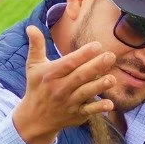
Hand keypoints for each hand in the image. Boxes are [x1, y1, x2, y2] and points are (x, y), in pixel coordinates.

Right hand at [11, 26, 117, 143]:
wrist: (35, 117)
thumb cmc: (37, 86)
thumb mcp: (33, 66)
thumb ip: (36, 46)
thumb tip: (31, 26)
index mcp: (51, 74)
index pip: (68, 63)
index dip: (83, 54)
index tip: (97, 45)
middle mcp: (60, 88)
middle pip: (80, 76)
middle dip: (96, 66)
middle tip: (111, 56)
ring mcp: (69, 102)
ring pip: (85, 92)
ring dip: (99, 86)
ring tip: (113, 78)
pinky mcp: (76, 114)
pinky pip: (88, 111)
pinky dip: (99, 108)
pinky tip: (110, 104)